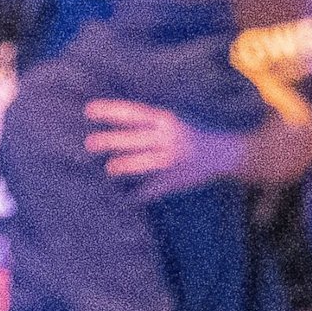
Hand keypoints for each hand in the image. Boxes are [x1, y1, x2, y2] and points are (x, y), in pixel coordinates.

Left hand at [83, 98, 217, 194]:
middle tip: (89, 143)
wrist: (223, 152)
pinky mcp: (175, 179)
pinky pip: (154, 188)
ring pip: (146, 163)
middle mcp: (168, 138)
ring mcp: (173, 160)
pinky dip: (139, 194)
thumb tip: (116, 125)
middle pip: (136, 138)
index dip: (111, 112)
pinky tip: (125, 199)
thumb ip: (147, 123)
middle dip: (112, 140)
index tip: (89, 111)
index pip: (133, 113)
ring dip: (127, 165)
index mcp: (166, 119)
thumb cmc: (192, 132)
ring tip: (109, 168)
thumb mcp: (171, 121)